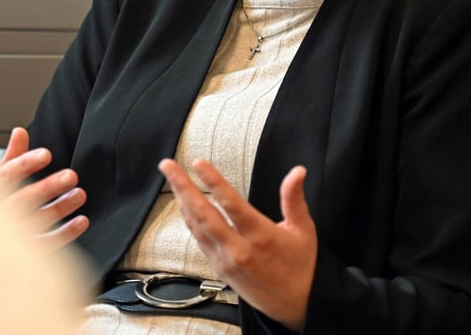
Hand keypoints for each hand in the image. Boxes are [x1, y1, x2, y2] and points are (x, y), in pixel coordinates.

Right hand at [0, 127, 88, 251]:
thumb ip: (9, 159)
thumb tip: (20, 131)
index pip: (4, 177)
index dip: (25, 164)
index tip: (47, 154)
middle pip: (22, 200)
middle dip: (47, 187)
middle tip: (72, 176)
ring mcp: (9, 237)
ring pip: (36, 222)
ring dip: (60, 208)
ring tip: (80, 194)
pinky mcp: (22, 255)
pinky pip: (46, 245)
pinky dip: (65, 233)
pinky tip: (81, 221)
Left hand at [159, 158, 316, 331]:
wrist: (295, 307)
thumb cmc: (301, 265)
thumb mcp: (303, 230)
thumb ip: (294, 199)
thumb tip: (298, 171)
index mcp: (261, 236)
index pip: (232, 204)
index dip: (213, 181)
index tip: (198, 163)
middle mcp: (239, 249)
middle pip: (203, 213)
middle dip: (182, 186)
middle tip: (167, 165)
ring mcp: (225, 260)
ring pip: (196, 226)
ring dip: (181, 200)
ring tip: (171, 178)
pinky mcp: (218, 268)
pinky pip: (199, 239)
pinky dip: (188, 218)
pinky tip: (183, 202)